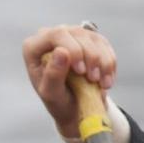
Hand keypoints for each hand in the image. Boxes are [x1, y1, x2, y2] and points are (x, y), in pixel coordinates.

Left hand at [22, 24, 116, 138]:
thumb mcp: (52, 95)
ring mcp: (71, 35)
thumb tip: (62, 52)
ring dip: (102, 63)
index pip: (55, 35)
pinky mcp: (89, 40)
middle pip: (77, 34)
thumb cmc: (58, 102)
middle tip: (93, 79)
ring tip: (102, 84)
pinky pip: (104, 45)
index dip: (72, 49)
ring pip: (93, 39)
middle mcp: (52, 36)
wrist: (74, 108)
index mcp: (34, 48)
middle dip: (90, 57)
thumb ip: (53, 75)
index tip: (81, 71)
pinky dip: (109, 64)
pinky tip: (106, 81)